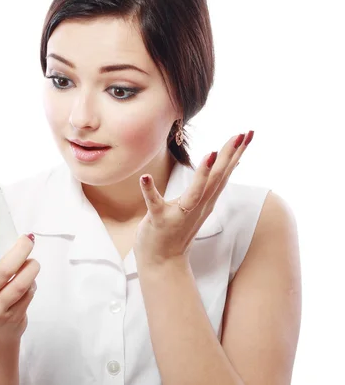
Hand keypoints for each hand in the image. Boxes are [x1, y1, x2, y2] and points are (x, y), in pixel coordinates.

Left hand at [134, 130, 253, 266]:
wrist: (162, 261)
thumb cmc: (176, 228)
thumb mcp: (198, 204)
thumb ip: (210, 186)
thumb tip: (226, 165)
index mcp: (205, 200)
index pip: (224, 173)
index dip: (236, 153)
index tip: (248, 133)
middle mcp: (197, 206)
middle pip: (217, 178)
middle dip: (229, 156)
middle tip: (242, 135)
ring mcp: (179, 214)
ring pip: (195, 193)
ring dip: (203, 174)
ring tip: (210, 153)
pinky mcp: (159, 220)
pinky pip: (154, 204)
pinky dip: (150, 191)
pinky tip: (145, 177)